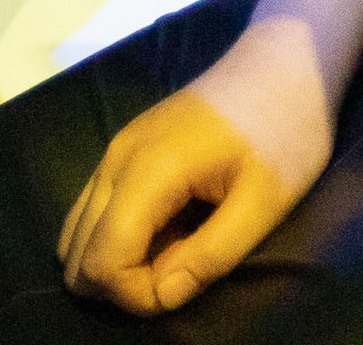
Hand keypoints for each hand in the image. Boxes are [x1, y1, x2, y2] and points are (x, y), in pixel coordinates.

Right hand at [57, 18, 337, 312]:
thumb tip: (161, 297)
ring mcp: (116, 150)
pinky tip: (169, 236)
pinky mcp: (125, 150)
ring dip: (120, 262)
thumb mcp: (263, 204)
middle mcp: (115, 159)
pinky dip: (121, 238)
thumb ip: (210, 255)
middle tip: (183, 278)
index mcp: (147, 171)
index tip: (187, 290)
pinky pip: (97, 209)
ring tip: (179, 259)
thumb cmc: (283, 132)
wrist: (281, 64)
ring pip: (81, 231)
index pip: (103, 260)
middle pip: (79, 251)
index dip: (138, 296)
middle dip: (123, 284)